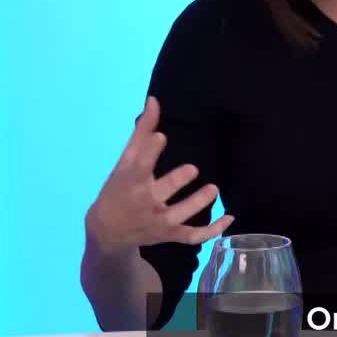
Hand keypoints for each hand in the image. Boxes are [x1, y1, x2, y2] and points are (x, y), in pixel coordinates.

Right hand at [85, 97, 233, 256]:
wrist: (107, 231)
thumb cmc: (119, 188)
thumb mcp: (125, 161)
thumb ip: (142, 132)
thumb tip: (154, 100)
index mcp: (131, 180)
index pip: (139, 165)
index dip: (149, 151)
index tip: (161, 137)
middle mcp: (144, 201)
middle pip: (160, 192)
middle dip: (175, 181)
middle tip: (192, 169)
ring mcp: (158, 220)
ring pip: (180, 214)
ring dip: (197, 203)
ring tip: (213, 189)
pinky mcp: (170, 233)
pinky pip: (193, 236)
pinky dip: (212, 230)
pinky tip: (229, 218)